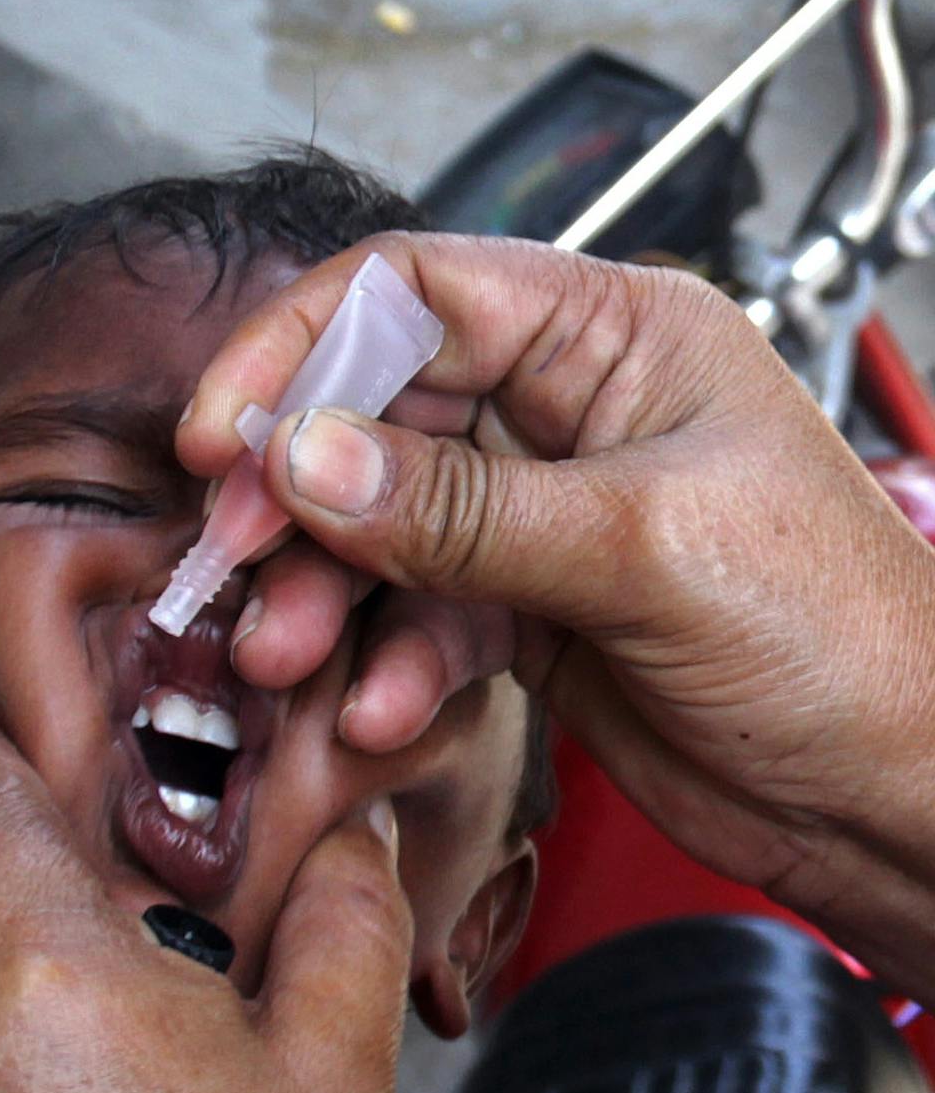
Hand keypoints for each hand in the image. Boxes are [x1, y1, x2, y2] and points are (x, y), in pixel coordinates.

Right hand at [178, 233, 934, 993]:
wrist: (896, 801)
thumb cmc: (846, 643)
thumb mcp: (641, 552)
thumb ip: (458, 509)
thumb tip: (306, 457)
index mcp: (615, 336)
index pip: (412, 292)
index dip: (299, 348)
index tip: (224, 432)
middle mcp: (566, 409)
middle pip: (373, 412)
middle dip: (294, 493)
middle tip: (233, 558)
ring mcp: (539, 510)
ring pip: (378, 523)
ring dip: (323, 593)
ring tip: (284, 653)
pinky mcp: (525, 605)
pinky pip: (415, 613)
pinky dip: (384, 660)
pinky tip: (378, 707)